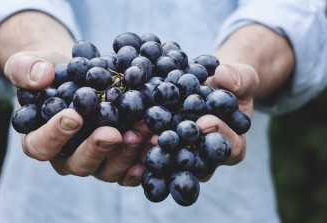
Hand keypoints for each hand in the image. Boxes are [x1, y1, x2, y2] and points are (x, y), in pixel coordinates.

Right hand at [5, 51, 151, 185]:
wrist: (78, 75)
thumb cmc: (51, 73)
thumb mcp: (30, 63)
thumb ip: (25, 69)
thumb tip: (41, 77)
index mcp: (39, 139)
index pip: (40, 146)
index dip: (54, 135)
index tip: (73, 116)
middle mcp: (67, 156)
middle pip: (78, 164)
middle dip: (96, 149)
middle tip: (113, 133)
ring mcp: (95, 160)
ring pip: (107, 170)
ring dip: (125, 154)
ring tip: (141, 134)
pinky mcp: (116, 157)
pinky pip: (129, 169)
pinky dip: (142, 161)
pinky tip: (154, 147)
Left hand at [144, 62, 259, 181]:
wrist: (211, 84)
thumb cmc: (231, 84)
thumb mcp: (243, 77)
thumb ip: (241, 78)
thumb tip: (224, 77)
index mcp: (233, 144)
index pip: (230, 148)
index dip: (219, 135)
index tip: (204, 122)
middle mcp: (208, 156)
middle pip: (197, 161)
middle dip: (180, 148)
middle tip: (163, 137)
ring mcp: (186, 153)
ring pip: (173, 159)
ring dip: (156, 148)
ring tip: (141, 133)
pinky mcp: (167, 146)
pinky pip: (156, 147)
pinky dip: (143, 139)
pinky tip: (130, 128)